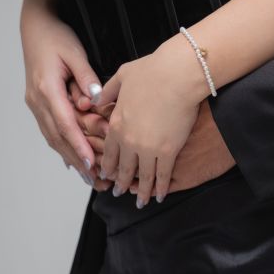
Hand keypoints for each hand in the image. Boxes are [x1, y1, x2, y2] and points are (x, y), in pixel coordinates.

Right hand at [20, 6, 107, 186]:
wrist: (35, 27)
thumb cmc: (56, 36)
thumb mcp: (74, 52)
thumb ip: (86, 76)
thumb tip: (95, 99)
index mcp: (46, 89)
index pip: (64, 123)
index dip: (78, 145)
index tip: (91, 163)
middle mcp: (37, 100)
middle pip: (57, 137)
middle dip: (76, 159)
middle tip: (95, 179)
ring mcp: (35, 103)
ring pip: (52, 136)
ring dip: (69, 156)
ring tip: (88, 175)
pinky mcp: (38, 102)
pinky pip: (50, 129)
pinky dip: (62, 145)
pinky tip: (72, 160)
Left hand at [67, 87, 234, 196]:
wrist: (178, 74)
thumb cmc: (153, 71)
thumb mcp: (122, 76)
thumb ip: (107, 91)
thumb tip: (95, 100)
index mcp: (117, 124)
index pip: (109, 152)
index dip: (107, 166)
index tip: (106, 175)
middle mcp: (129, 140)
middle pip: (123, 168)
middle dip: (120, 182)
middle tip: (118, 191)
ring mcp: (148, 148)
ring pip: (142, 176)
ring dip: (140, 192)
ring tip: (140, 202)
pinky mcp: (168, 151)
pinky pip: (162, 175)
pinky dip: (160, 188)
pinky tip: (159, 195)